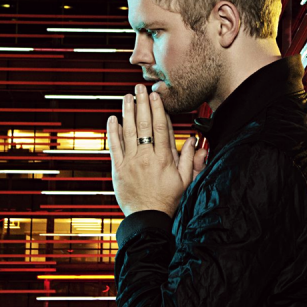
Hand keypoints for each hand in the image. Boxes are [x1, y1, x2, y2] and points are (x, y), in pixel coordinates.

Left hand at [107, 84, 206, 217]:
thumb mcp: (185, 181)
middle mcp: (147, 157)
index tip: (156, 95)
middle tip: (140, 88)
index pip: (161, 128)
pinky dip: (113, 132)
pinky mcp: (118, 169)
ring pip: (128, 132)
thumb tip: (193, 141)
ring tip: (127, 97)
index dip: (158, 109)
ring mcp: (131, 162)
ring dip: (127, 112)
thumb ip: (189, 159)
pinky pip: (114, 146)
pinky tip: (113, 118)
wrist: (147, 217)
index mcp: (164, 159)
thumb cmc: (167, 200)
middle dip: (142, 104)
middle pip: (144, 125)